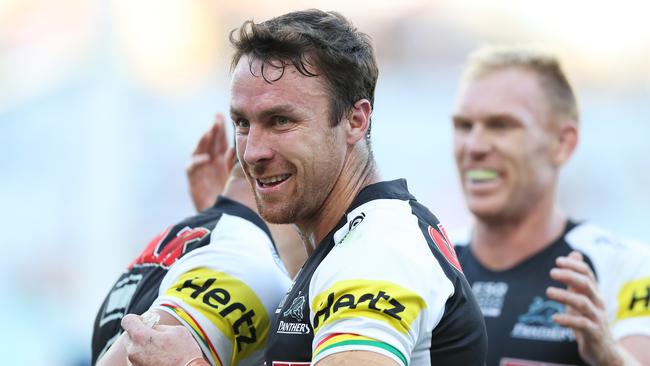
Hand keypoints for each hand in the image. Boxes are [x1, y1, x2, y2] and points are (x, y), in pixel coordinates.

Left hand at [121, 314, 203, 365]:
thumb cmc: (184, 353)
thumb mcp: (176, 331)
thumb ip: (159, 327)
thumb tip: (153, 328)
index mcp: (141, 336)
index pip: (127, 321)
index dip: (136, 319)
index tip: (145, 322)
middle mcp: (133, 351)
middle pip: (129, 337)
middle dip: (140, 335)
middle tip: (155, 338)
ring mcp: (134, 363)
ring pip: (134, 350)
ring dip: (143, 348)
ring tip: (160, 352)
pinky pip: (138, 361)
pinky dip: (146, 359)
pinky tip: (159, 360)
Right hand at [187, 114, 233, 211]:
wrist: (226, 221)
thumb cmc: (236, 202)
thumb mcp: (237, 178)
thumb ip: (233, 163)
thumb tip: (232, 148)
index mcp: (224, 164)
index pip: (222, 143)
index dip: (222, 131)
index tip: (224, 116)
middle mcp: (212, 166)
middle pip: (210, 144)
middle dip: (213, 130)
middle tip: (218, 117)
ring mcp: (202, 174)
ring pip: (200, 152)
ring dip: (204, 141)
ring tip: (210, 131)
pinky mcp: (195, 183)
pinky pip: (192, 169)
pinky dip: (197, 162)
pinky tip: (206, 158)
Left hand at [546, 251, 625, 365]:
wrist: (603, 349)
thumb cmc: (588, 319)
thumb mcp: (582, 296)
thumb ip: (576, 278)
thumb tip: (575, 253)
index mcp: (594, 292)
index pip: (587, 273)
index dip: (573, 265)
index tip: (558, 261)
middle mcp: (598, 303)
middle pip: (586, 284)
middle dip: (569, 276)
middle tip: (552, 272)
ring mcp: (597, 318)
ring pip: (582, 303)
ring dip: (564, 296)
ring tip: (548, 292)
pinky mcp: (594, 333)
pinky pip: (581, 324)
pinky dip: (568, 319)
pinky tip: (554, 318)